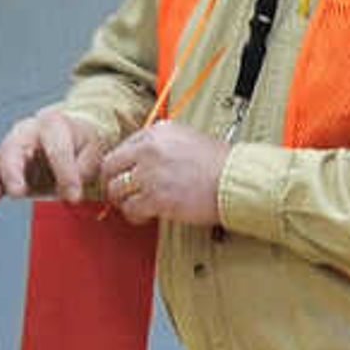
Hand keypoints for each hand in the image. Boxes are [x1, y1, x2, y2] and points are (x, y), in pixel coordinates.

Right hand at [0, 110, 109, 218]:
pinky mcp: (3, 167)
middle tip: (18, 193)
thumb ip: (83, 169)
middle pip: (13, 150)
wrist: (70, 136)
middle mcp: (25, 133)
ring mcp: (10, 149)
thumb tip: (69, 193)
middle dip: (13, 172)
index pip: (56, 150)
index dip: (65, 174)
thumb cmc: (83, 144)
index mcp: (53, 125)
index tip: (74, 199)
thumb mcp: (94, 151)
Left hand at [99, 122, 226, 227]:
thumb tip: (150, 160)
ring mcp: (151, 174)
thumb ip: (166, 146)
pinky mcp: (157, 198)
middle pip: (111, 166)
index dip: (123, 165)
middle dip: (113, 181)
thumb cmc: (225, 166)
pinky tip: (144, 216)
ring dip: (123, 200)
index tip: (127, 175)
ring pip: (116, 189)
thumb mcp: (191, 140)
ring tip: (133, 206)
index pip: (123, 147)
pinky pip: (131, 208)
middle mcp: (149, 150)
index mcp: (158, 132)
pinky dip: (134, 215)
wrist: (239, 182)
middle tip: (120, 192)